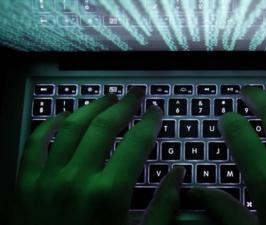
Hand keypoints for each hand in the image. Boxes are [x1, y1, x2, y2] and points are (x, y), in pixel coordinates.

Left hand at [15, 89, 184, 224]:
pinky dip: (50, 124)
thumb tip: (178, 174)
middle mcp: (77, 180)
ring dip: (92, 107)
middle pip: (104, 126)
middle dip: (124, 105)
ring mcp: (48, 180)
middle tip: (135, 94)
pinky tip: (64, 116)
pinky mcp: (26, 184)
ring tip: (108, 98)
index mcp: (109, 194)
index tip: (156, 113)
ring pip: (71, 126)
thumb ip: (164, 206)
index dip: (150, 122)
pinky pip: (35, 142)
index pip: (136, 143)